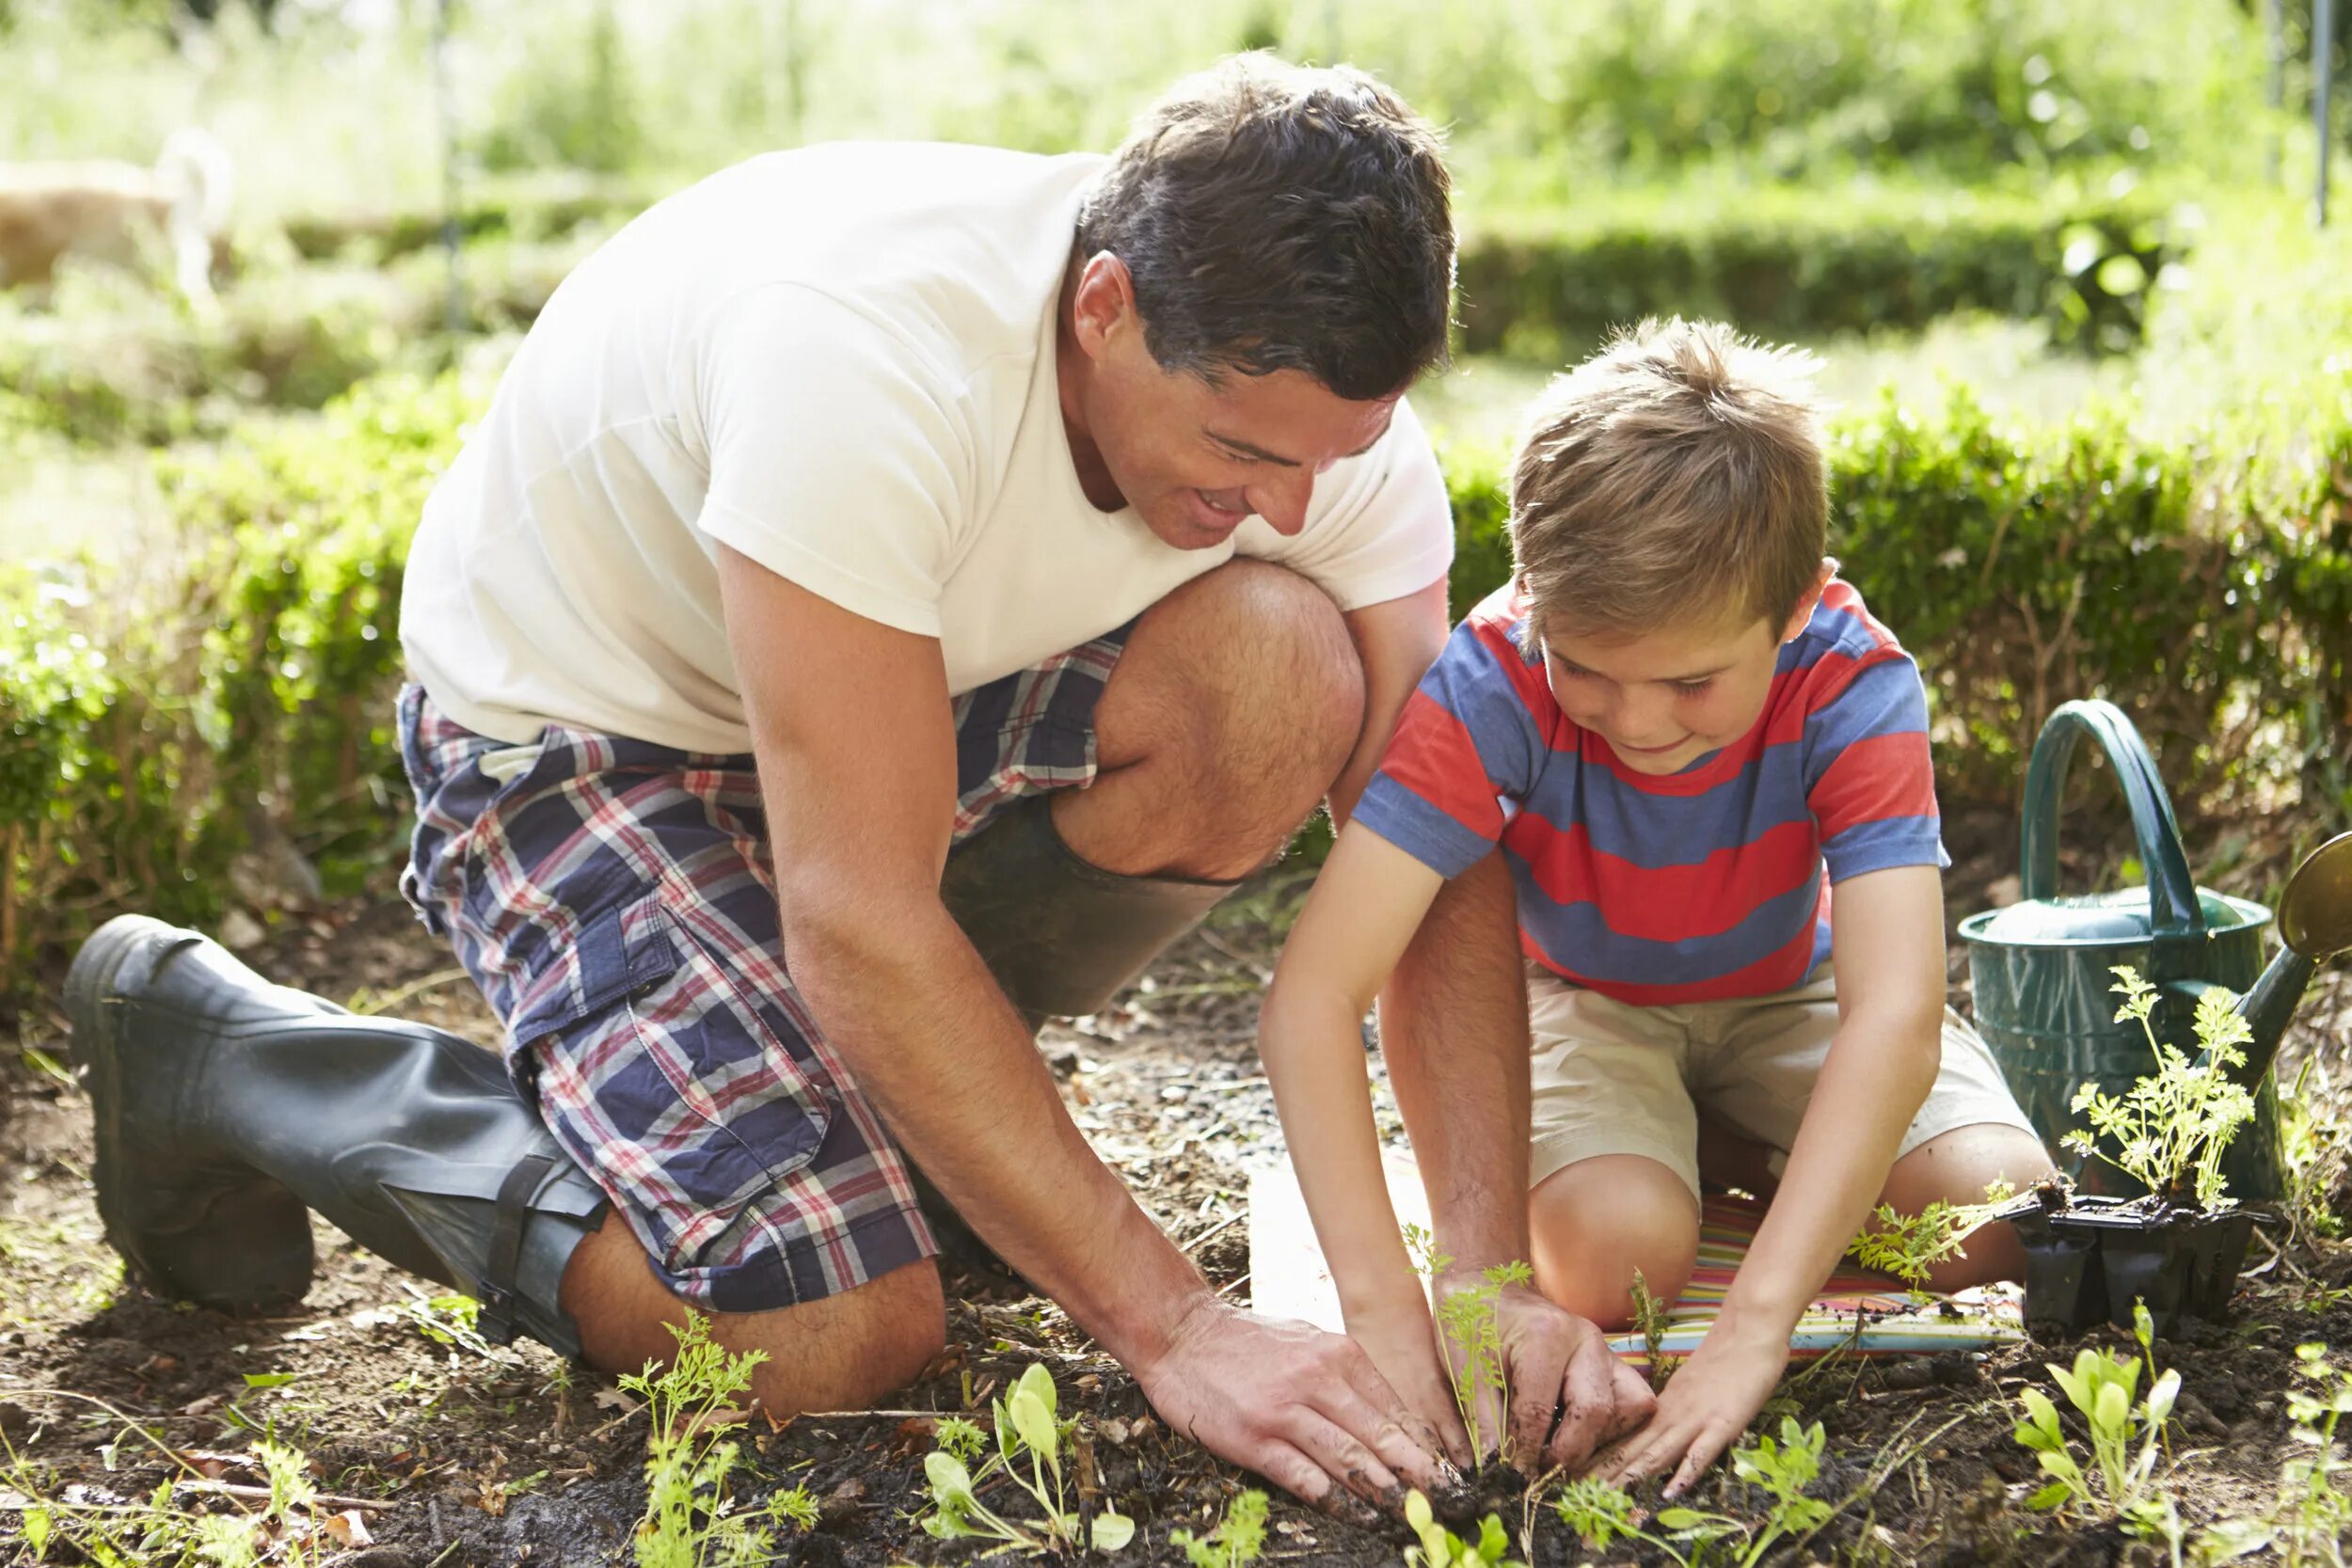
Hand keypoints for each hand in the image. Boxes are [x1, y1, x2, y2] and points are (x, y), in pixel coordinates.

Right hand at [1132, 1293, 1448, 1511]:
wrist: (1181, 1332)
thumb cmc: (1247, 1342)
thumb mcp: (1307, 1342)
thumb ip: (1346, 1377)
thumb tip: (1391, 1420)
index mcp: (1337, 1354)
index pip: (1395, 1409)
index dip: (1426, 1447)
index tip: (1451, 1474)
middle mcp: (1317, 1379)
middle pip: (1381, 1436)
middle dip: (1420, 1475)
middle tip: (1451, 1502)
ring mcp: (1284, 1410)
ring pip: (1348, 1458)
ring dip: (1385, 1492)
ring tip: (1414, 1516)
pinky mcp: (1254, 1438)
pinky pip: (1304, 1476)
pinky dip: (1336, 1501)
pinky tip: (1358, 1516)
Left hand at [1434, 1274, 1655, 1471]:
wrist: (1486, 1286)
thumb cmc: (1470, 1322)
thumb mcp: (1462, 1366)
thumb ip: (1479, 1418)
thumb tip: (1492, 1470)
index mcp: (1546, 1335)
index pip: (1539, 1411)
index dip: (1522, 1452)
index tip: (1507, 1477)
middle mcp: (1587, 1341)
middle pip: (1595, 1412)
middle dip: (1567, 1452)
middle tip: (1537, 1471)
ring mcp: (1606, 1351)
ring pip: (1629, 1409)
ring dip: (1598, 1440)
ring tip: (1559, 1452)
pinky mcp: (1612, 1364)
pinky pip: (1635, 1403)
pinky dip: (1614, 1428)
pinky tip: (1576, 1435)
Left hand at [1594, 1312, 1789, 1496]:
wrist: (1748, 1330)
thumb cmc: (1722, 1360)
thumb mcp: (1685, 1388)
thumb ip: (1667, 1413)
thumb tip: (1645, 1437)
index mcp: (1661, 1407)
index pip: (1623, 1438)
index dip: (1598, 1459)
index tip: (1573, 1478)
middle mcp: (1672, 1414)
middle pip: (1632, 1448)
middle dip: (1604, 1475)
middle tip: (1575, 1496)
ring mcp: (1697, 1419)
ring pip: (1657, 1452)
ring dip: (1631, 1477)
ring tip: (1606, 1498)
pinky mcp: (1724, 1423)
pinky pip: (1702, 1451)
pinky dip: (1686, 1472)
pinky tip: (1671, 1493)